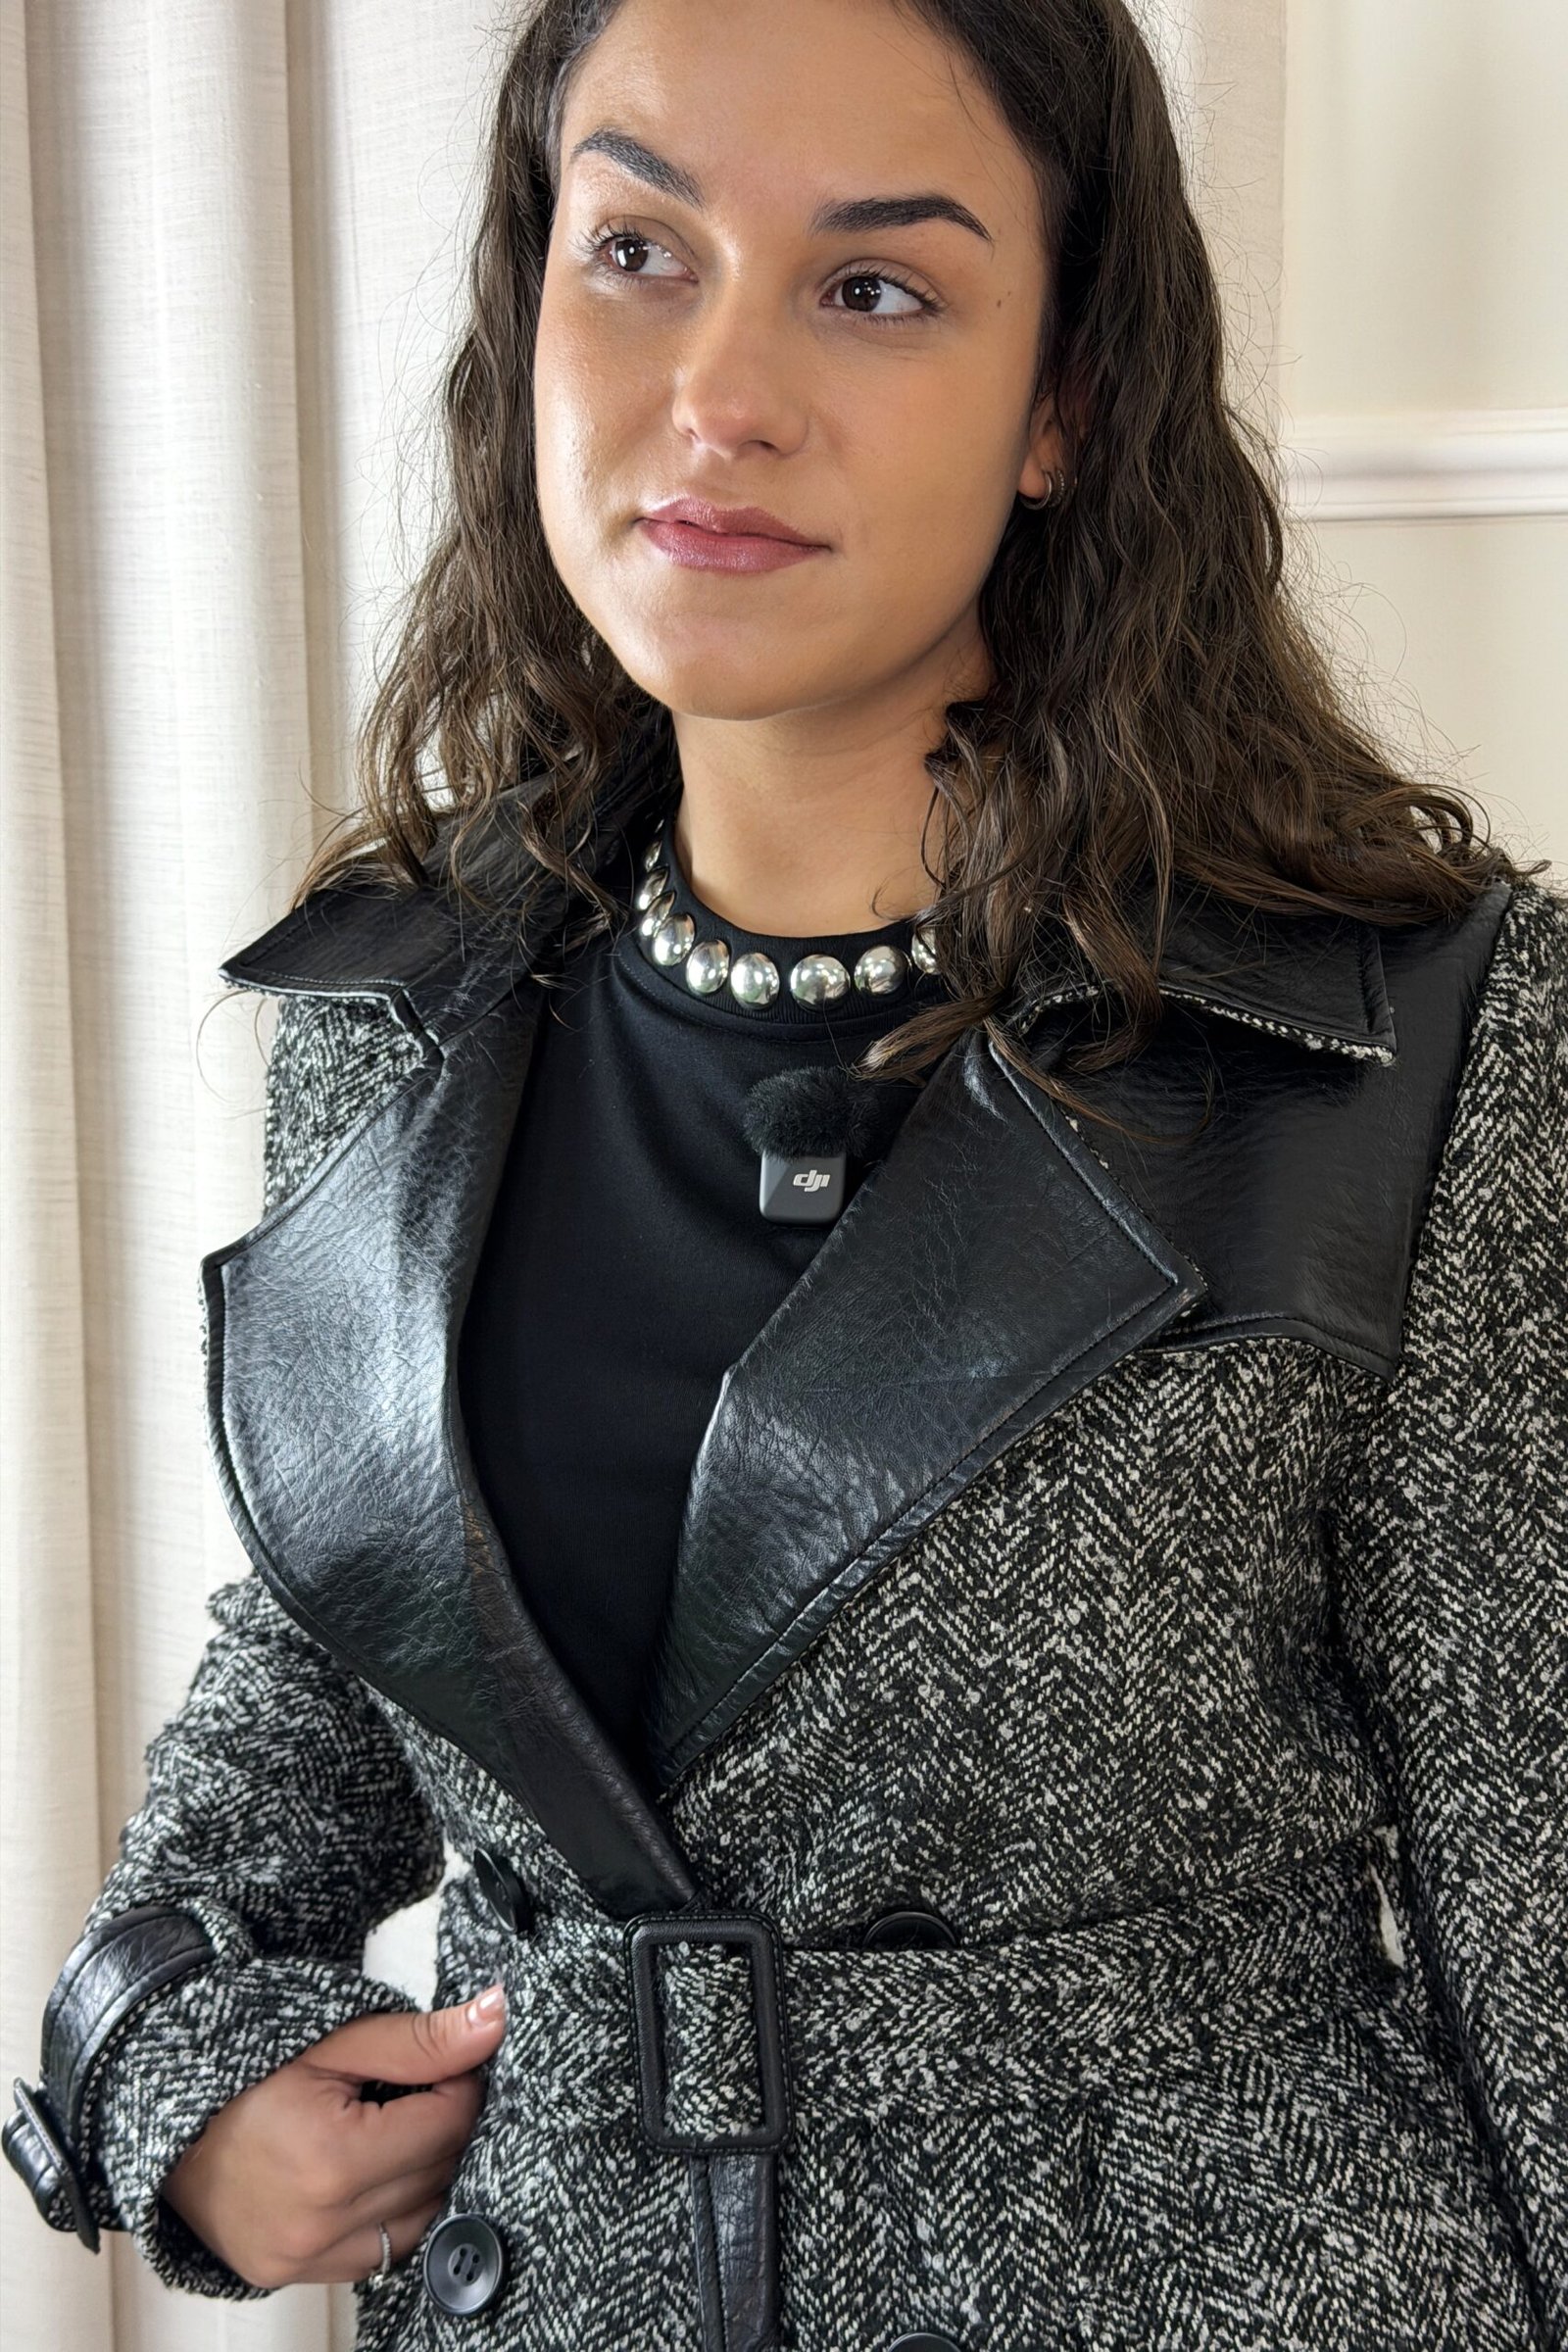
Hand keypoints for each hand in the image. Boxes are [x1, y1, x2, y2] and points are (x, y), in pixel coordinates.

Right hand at [160, 1983, 507, 2287]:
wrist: (169, 2130)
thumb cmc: (248, 2075)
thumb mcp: (335, 2042)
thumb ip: (421, 2040)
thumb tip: (495, 2018)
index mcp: (332, 2158)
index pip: (448, 2122)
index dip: (461, 2082)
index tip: (448, 2059)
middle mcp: (322, 2222)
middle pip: (440, 2171)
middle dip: (446, 2123)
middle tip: (422, 2086)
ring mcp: (309, 2258)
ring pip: (423, 2218)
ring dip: (427, 2170)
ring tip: (396, 2127)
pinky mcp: (299, 2276)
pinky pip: (386, 2250)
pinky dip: (397, 2211)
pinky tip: (378, 2171)